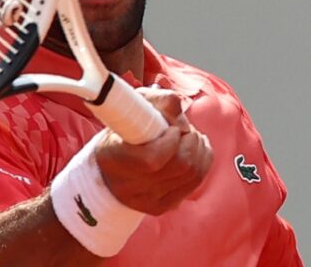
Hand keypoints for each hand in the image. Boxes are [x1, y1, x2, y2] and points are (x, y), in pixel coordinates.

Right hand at [94, 87, 213, 215]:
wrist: (107, 171)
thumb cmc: (122, 132)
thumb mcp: (132, 109)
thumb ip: (157, 102)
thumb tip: (179, 112)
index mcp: (114, 159)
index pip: (153, 159)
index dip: (171, 141)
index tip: (172, 128)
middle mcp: (129, 186)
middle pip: (180, 166)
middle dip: (191, 141)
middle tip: (185, 129)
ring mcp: (147, 200)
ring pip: (192, 174)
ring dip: (199, 149)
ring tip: (191, 136)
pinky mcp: (161, 206)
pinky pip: (194, 183)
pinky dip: (203, 161)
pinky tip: (197, 148)